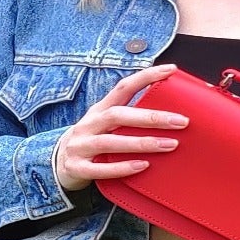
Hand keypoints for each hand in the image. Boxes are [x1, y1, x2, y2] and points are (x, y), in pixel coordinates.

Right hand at [52, 63, 186, 191]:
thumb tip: (168, 112)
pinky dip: (122, 167)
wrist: (58, 164)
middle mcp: (89, 124)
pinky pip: (101, 168)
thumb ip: (128, 117)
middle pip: (118, 115)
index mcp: (99, 109)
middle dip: (151, 117)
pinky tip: (143, 166)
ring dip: (142, 143)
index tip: (171, 70)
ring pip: (111, 142)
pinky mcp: (77, 167)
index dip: (146, 76)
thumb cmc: (93, 140)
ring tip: (169, 145)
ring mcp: (81, 145)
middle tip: (181, 121)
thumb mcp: (105, 123)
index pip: (123, 87)